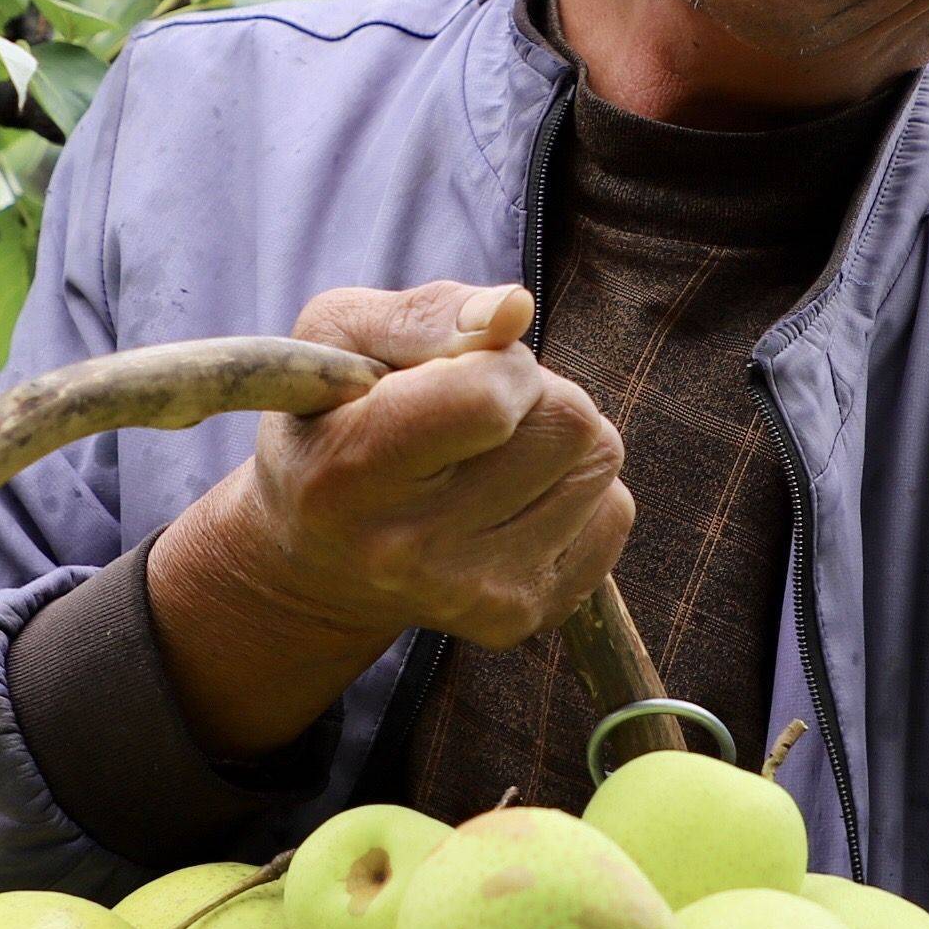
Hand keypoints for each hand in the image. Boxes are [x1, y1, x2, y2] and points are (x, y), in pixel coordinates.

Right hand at [147, 282, 632, 755]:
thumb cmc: (330, 420)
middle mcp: (408, 551)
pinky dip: (577, 489)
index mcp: (350, 472)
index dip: (500, 363)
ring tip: (487, 453)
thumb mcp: (337, 336)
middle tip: (473, 411)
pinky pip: (613, 512)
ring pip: (599, 461)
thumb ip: (424, 314)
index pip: (490, 399)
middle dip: (538, 391)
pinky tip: (510, 498)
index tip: (466, 368)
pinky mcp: (521, 618)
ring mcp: (471, 595)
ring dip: (558, 436)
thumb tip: (514, 310)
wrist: (315, 559)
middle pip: (569, 421)